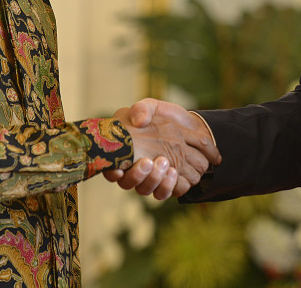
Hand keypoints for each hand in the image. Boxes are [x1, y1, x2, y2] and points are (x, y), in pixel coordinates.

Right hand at [104, 99, 219, 199]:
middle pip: (129, 183)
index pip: (110, 167)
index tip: (118, 169)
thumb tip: (139, 121)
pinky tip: (175, 173)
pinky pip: (166, 193)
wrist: (190, 127)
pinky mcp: (168, 185)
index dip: (112, 172)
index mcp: (124, 152)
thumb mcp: (151, 107)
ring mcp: (151, 179)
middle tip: (148, 162)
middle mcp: (135, 170)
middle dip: (137, 175)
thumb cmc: (165, 117)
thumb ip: (142, 109)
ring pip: (147, 190)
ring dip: (156, 180)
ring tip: (166, 165)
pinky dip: (171, 185)